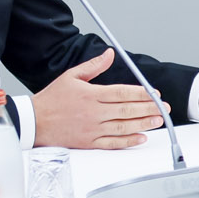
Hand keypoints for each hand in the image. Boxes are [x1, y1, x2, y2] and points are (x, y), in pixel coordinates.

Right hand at [33, 48, 166, 149]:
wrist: (34, 122)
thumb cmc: (51, 99)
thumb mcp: (71, 76)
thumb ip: (94, 66)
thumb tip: (110, 54)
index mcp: (91, 94)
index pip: (122, 92)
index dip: (142, 93)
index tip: (154, 93)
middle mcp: (93, 112)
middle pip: (127, 110)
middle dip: (149, 108)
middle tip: (164, 107)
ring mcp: (92, 129)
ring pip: (123, 127)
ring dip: (143, 124)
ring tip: (158, 121)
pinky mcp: (89, 142)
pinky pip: (112, 143)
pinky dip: (128, 141)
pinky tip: (141, 137)